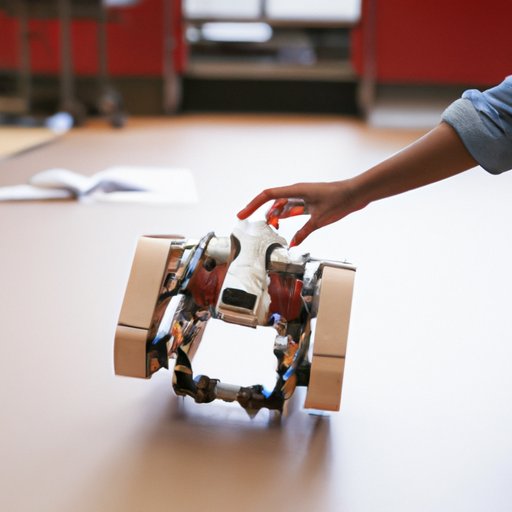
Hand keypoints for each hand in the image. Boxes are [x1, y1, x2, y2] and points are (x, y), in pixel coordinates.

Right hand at [237, 180, 362, 245]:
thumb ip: (304, 232)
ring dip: (277, 217)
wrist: (356, 193)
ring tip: (272, 228)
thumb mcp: (319, 219)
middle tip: (259, 228)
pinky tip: (286, 228)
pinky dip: (288, 218)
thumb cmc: (339, 199)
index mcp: (296, 190)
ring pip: (283, 206)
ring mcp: (303, 197)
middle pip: (273, 202)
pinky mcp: (310, 202)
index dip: (252, 205)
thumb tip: (293, 244)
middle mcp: (297, 192)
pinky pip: (293, 210)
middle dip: (265, 214)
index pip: (267, 195)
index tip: (241, 215)